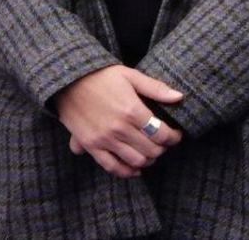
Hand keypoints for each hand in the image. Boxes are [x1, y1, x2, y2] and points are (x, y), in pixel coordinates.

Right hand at [54, 65, 185, 177]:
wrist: (69, 82)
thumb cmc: (102, 76)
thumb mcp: (131, 75)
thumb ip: (156, 88)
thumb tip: (179, 96)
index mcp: (132, 110)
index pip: (161, 133)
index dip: (173, 137)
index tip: (176, 135)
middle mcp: (119, 128)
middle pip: (151, 150)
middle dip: (163, 149)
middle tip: (165, 144)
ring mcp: (104, 140)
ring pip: (135, 161)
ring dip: (148, 161)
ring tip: (152, 153)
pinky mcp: (91, 146)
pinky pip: (111, 167)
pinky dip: (126, 172)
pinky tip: (136, 169)